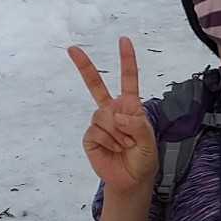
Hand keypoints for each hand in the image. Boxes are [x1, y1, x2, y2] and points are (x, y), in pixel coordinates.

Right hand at [69, 36, 158, 196]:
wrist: (131, 180)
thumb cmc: (143, 158)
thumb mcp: (149, 142)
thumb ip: (138, 126)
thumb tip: (118, 116)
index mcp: (130, 106)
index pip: (128, 79)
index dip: (126, 60)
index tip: (123, 40)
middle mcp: (112, 110)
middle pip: (95, 85)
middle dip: (84, 66)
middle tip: (71, 48)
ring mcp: (99, 122)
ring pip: (103, 116)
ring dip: (118, 134)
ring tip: (124, 146)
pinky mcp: (90, 136)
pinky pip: (96, 132)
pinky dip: (108, 142)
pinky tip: (113, 149)